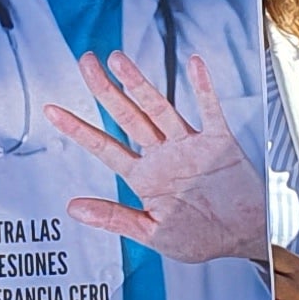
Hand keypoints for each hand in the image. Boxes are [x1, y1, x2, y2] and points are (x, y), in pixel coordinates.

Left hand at [51, 51, 264, 269]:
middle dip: (104, 90)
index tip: (53, 111)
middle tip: (85, 63)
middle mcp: (162, 156)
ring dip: (139, 84)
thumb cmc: (202, 238)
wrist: (246, 237)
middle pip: (126, 116)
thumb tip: (75, 209)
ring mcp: (189, 145)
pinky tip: (193, 64)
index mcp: (144, 178)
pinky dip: (203, 86)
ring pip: (159, 108)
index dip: (78, 129)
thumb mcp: (152, 233)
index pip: (104, 148)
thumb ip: (114, 219)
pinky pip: (209, 109)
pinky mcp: (218, 142)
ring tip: (118, 60)